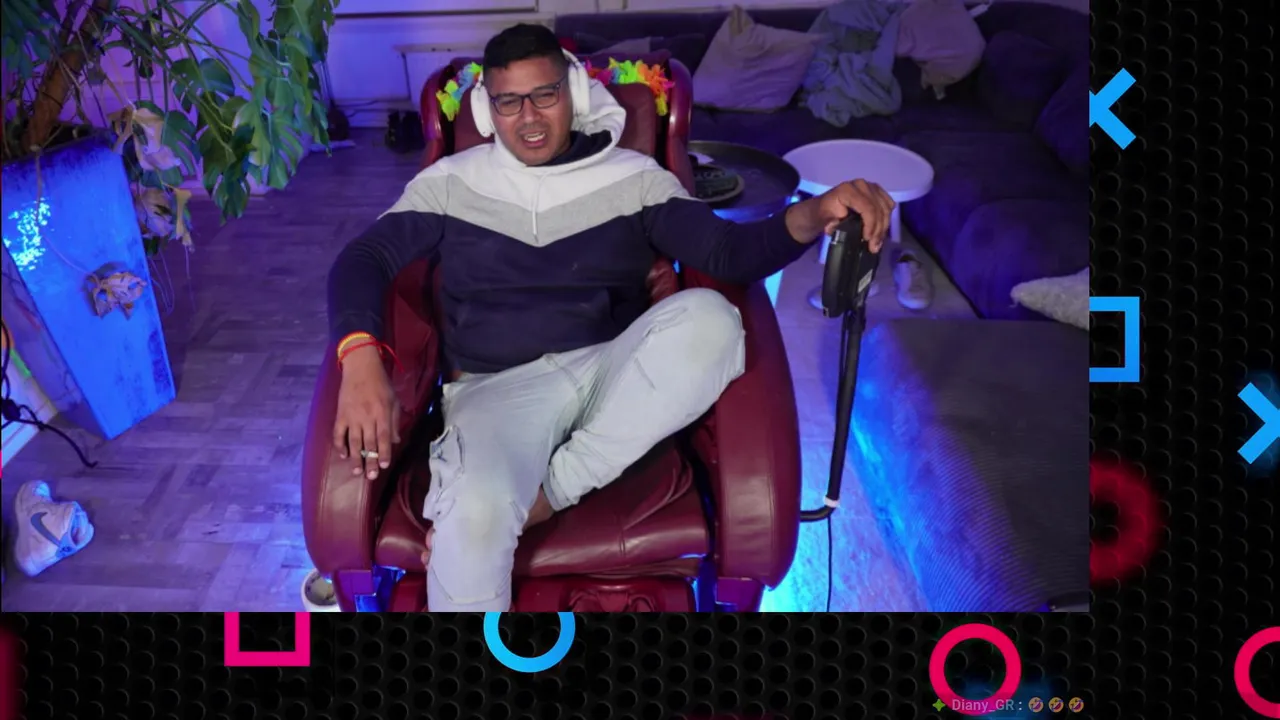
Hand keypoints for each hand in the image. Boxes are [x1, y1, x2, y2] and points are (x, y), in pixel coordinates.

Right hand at [332, 345, 400, 479]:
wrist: (360, 368)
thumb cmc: (381, 384)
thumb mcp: (394, 400)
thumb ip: (394, 421)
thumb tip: (395, 441)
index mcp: (382, 413)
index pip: (383, 437)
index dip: (384, 452)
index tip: (384, 465)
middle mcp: (367, 417)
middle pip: (368, 443)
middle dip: (370, 461)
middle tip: (370, 477)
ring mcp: (352, 416)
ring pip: (353, 441)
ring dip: (355, 458)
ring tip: (357, 472)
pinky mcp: (340, 414)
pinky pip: (338, 433)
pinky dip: (339, 445)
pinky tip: (342, 455)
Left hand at [817, 179, 896, 252]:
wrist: (821, 208)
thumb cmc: (821, 215)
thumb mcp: (822, 221)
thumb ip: (832, 223)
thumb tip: (845, 228)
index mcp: (847, 190)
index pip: (867, 207)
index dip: (871, 225)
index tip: (867, 239)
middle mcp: (860, 185)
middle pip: (878, 209)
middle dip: (878, 230)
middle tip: (874, 246)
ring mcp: (870, 186)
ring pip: (886, 208)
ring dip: (884, 227)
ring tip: (877, 242)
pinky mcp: (876, 191)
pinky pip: (888, 204)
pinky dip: (886, 218)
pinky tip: (880, 230)